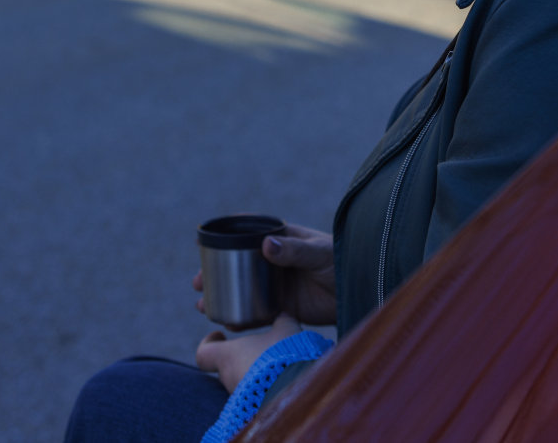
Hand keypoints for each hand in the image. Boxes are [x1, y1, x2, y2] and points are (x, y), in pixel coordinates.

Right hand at [192, 222, 336, 327]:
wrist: (360, 290)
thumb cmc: (342, 261)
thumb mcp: (318, 252)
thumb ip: (294, 250)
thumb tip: (266, 244)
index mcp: (282, 239)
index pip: (248, 234)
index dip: (226, 238)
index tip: (204, 243)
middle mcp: (275, 261)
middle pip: (238, 265)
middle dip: (216, 273)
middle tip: (197, 282)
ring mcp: (278, 284)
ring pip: (243, 290)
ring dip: (223, 296)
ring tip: (204, 306)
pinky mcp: (284, 307)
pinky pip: (258, 312)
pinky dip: (242, 318)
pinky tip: (228, 324)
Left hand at [196, 312, 301, 392]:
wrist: (297, 391)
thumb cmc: (284, 356)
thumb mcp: (285, 330)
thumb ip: (280, 320)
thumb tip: (282, 314)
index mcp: (228, 356)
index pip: (204, 354)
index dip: (209, 342)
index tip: (220, 334)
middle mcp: (229, 378)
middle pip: (225, 368)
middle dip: (239, 358)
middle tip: (260, 349)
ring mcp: (240, 398)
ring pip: (241, 382)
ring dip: (254, 374)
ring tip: (278, 366)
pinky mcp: (253, 410)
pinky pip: (253, 396)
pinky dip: (263, 388)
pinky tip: (282, 381)